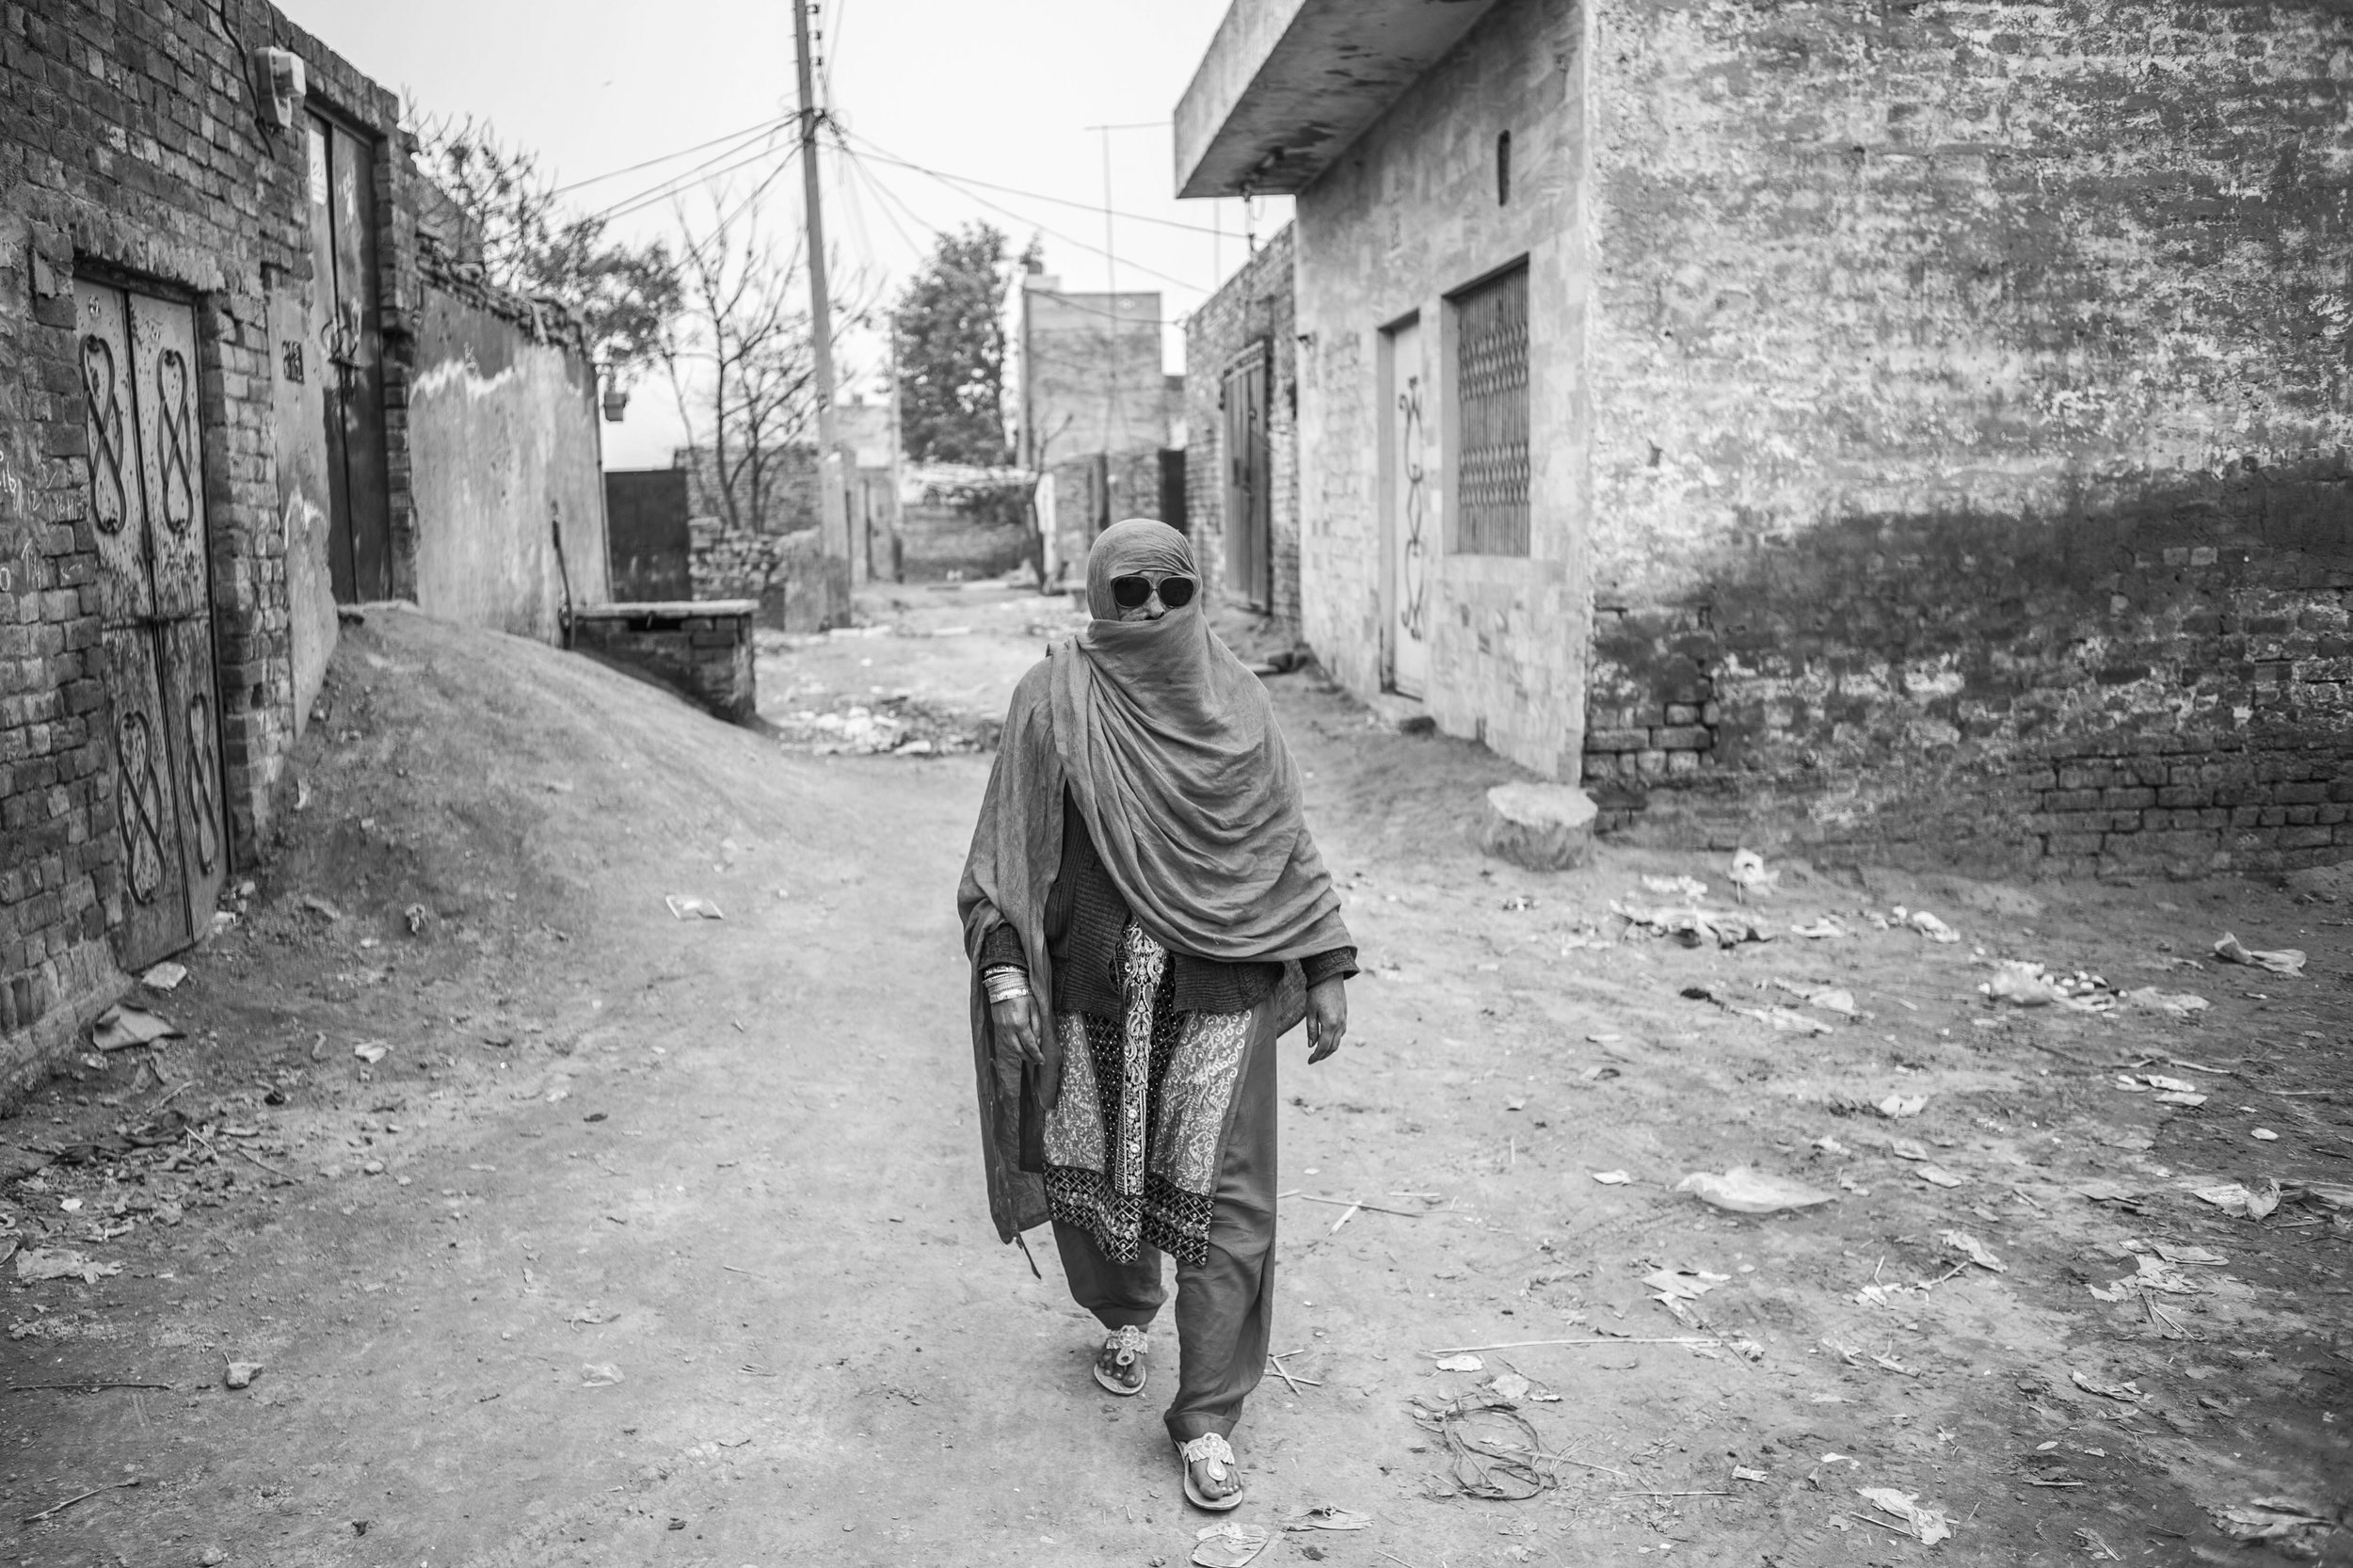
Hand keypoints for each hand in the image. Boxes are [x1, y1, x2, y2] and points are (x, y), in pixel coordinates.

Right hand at [991, 990, 1061, 1106]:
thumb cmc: (1023, 992)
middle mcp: (1008, 1029)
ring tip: (1029, 1056)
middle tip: (1036, 1061)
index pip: (1030, 1045)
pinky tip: (1019, 1046)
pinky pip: (1005, 1040)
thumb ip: (1037, 1026)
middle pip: (1018, 1050)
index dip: (1036, 1055)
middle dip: (1028, 1058)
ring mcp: (1000, 1027)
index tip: (1042, 1061)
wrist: (1004, 982)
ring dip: (1020, 1053)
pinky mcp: (996, 1025)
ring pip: (1010, 1047)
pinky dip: (1013, 1046)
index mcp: (1020, 1024)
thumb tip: (1038, 1042)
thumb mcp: (1035, 1008)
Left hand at [1304, 977, 1347, 1063]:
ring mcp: (1344, 1020)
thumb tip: (1311, 1045)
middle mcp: (1339, 1024)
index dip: (1316, 1056)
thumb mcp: (1310, 1011)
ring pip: (1338, 1041)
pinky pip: (1341, 1033)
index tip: (1309, 1061)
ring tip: (1319, 1052)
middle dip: (1323, 1055)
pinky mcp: (1345, 1016)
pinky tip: (1327, 1039)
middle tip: (1313, 1059)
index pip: (1323, 1047)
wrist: (1330, 977)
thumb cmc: (1317, 993)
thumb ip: (1311, 1029)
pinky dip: (1334, 1040)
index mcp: (1330, 1024)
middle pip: (1333, 1047)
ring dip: (1329, 1049)